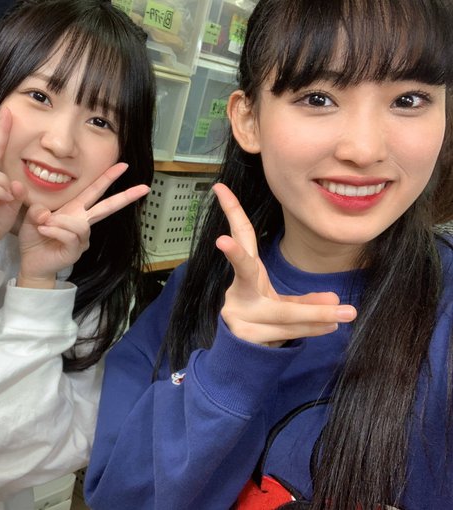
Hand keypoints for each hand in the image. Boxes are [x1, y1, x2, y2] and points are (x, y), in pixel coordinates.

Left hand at [16, 163, 149, 287]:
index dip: (108, 177)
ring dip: (60, 222)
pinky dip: (54, 230)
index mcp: (75, 209)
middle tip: (144, 188)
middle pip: (107, 207)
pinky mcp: (76, 251)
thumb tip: (47, 214)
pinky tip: (43, 230)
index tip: (123, 165)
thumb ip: (38, 209)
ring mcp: (81, 238)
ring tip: (43, 224)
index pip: (95, 190)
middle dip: (125, 197)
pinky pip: (70, 236)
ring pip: (81, 224)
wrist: (31, 262)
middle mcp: (82, 222)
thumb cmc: (34, 238)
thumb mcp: (32, 216)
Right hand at [213, 183, 356, 345]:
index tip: (219, 188)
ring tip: (346, 313)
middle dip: (235, 253)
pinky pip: (284, 330)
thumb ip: (305, 301)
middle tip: (223, 240)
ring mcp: (236, 312)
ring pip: (283, 310)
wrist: (240, 360)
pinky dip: (310, 328)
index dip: (231, 211)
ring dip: (316, 314)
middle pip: (245, 268)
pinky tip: (329, 327)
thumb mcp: (283, 306)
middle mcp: (237, 290)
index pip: (242, 238)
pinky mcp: (243, 334)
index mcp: (247, 276)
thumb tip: (335, 300)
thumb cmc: (263, 325)